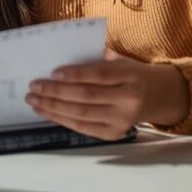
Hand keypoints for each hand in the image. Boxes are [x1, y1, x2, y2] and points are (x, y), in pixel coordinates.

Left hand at [26, 49, 189, 140]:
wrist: (158, 96)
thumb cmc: (129, 73)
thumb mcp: (118, 60)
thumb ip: (94, 59)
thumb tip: (58, 57)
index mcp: (129, 76)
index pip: (98, 76)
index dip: (74, 74)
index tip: (52, 72)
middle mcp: (128, 100)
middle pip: (86, 97)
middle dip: (55, 92)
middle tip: (34, 87)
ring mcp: (122, 120)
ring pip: (81, 115)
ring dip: (53, 108)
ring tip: (33, 101)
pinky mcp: (114, 134)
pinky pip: (83, 128)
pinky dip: (61, 120)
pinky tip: (46, 112)